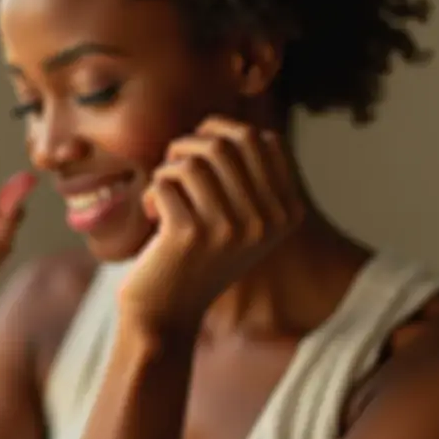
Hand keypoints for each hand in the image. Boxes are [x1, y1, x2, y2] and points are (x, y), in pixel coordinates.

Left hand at [119, 117, 304, 334]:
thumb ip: (244, 173)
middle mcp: (266, 221)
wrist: (168, 313)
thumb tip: (223, 125)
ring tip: (163, 194)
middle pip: (226, 144)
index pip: (264, 139)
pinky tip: (153, 216)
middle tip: (172, 169)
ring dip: (167, 171)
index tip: (198, 149)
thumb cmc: (196, 254)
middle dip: (189, 145)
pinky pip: (165, 182)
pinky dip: (152, 193)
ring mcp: (231, 228)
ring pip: (192, 161)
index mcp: (286, 212)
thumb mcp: (237, 217)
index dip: (225, 130)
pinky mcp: (191, 235)